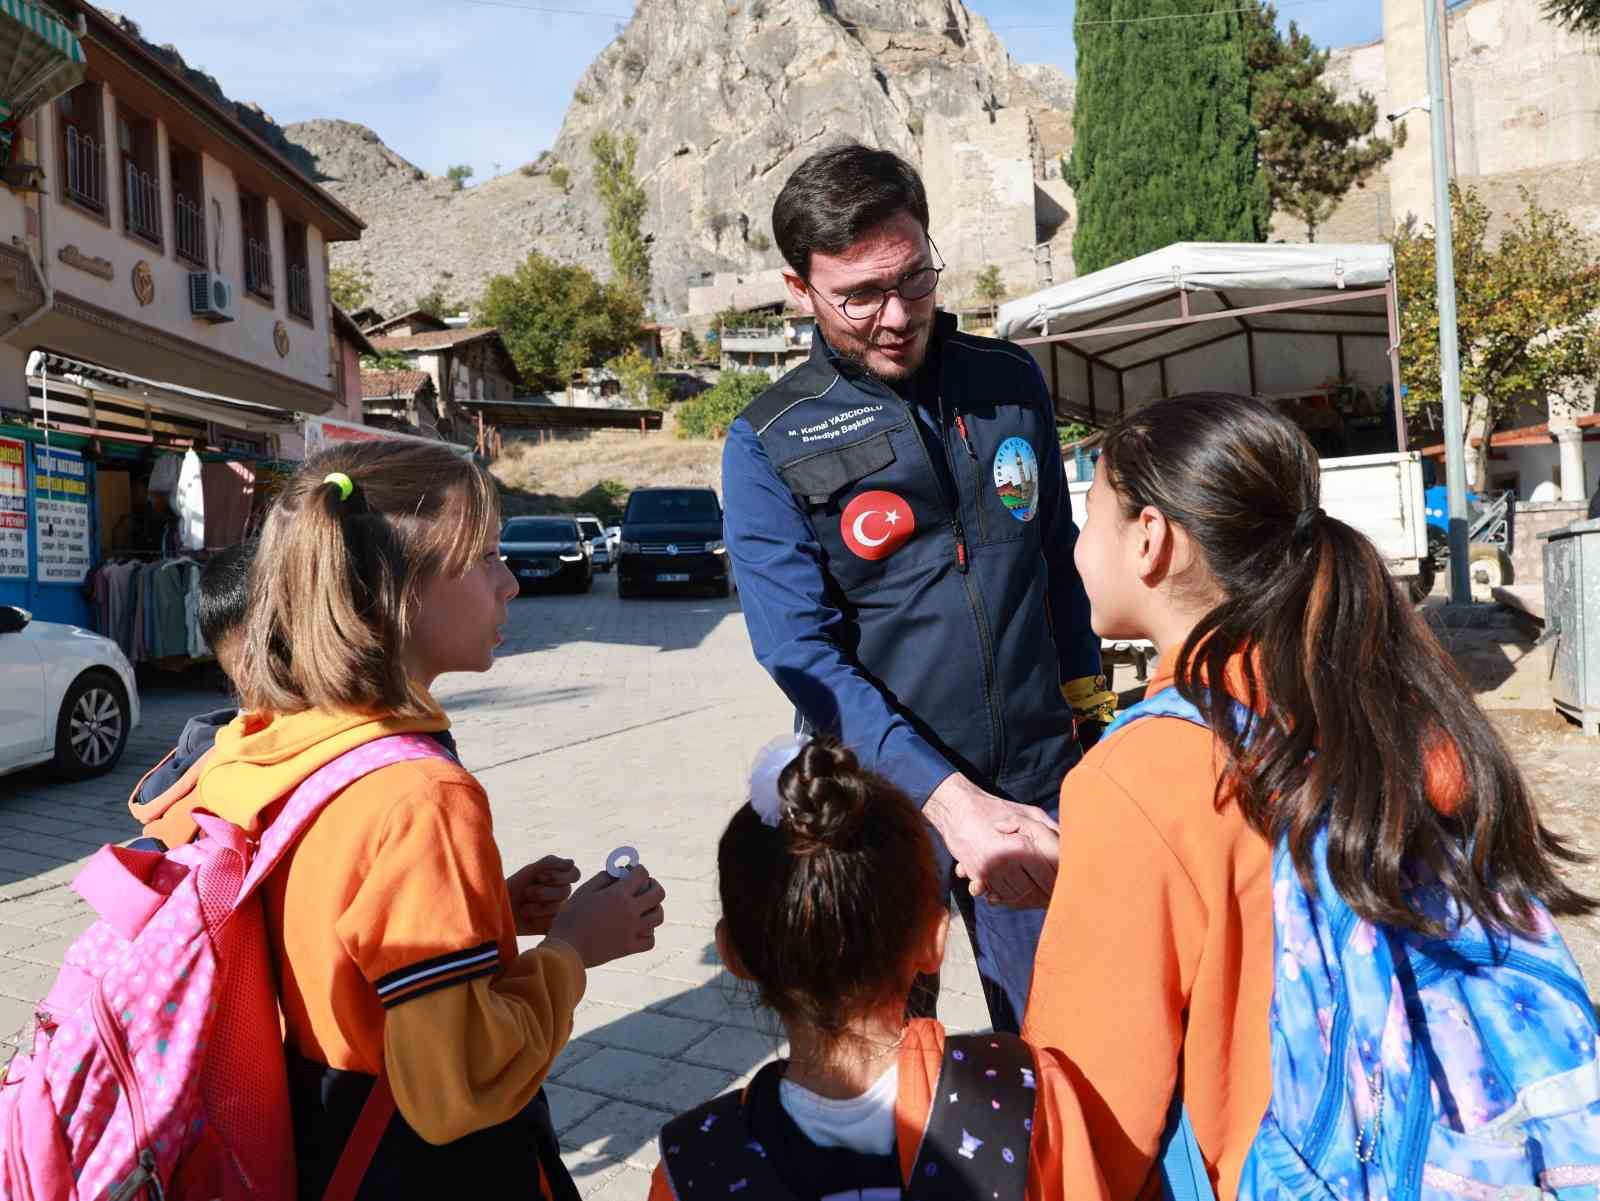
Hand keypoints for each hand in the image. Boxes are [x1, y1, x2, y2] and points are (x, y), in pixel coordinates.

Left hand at [507, 855, 580, 935]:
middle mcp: (561, 894)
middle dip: (543, 891)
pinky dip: (539, 919)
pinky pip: (554, 923)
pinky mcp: (551, 926)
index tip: (540, 877)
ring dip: (538, 906)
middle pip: (566, 891)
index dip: (560, 876)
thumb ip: (550, 863)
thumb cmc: (514, 887)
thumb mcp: (530, 871)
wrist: (498, 908)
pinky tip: (529, 918)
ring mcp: (558, 911)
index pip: (575, 874)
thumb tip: (571, 862)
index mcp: (559, 878)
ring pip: (559, 907)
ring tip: (524, 907)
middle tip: (527, 892)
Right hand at [549, 866, 666, 967]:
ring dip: (655, 908)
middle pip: (658, 894)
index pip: (642, 874)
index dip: (638, 869)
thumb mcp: (584, 891)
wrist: (565, 949)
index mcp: (618, 894)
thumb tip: (619, 871)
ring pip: (658, 917)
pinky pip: (650, 940)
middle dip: (654, 885)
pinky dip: (649, 933)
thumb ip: (604, 878)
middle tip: (646, 885)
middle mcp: (630, 911)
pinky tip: (641, 929)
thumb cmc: (570, 917)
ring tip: (646, 907)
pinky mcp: (628, 948)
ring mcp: (632, 931)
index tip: (633, 871)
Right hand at [924, 774, 1059, 908]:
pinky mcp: (978, 876)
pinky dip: (1009, 899)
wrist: (957, 808)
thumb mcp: (1030, 813)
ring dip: (1029, 899)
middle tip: (1055, 896)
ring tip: (1038, 896)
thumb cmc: (997, 809)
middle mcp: (1008, 859)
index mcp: (1024, 843)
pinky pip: (1000, 896)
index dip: (1062, 882)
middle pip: (1037, 890)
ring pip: (1019, 897)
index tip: (1068, 884)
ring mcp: (992, 870)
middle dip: (1048, 895)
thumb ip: (1052, 831)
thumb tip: (1072, 849)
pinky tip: (1015, 893)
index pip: (1052, 874)